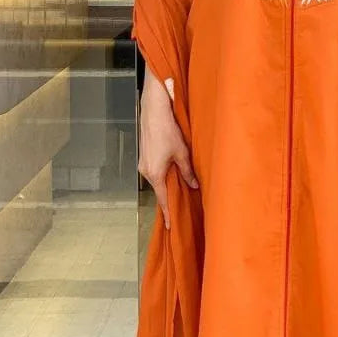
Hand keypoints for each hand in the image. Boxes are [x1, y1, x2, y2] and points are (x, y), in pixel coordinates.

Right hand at [138, 68, 198, 229]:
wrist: (154, 109)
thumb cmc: (167, 129)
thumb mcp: (182, 153)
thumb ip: (187, 172)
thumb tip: (194, 185)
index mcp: (155, 174)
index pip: (163, 200)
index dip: (168, 214)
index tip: (170, 227)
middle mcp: (146, 171)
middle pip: (159, 190)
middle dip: (169, 200)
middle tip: (179, 211)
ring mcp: (143, 163)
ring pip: (157, 180)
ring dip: (168, 185)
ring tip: (180, 192)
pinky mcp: (145, 155)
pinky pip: (155, 171)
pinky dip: (164, 175)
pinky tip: (173, 174)